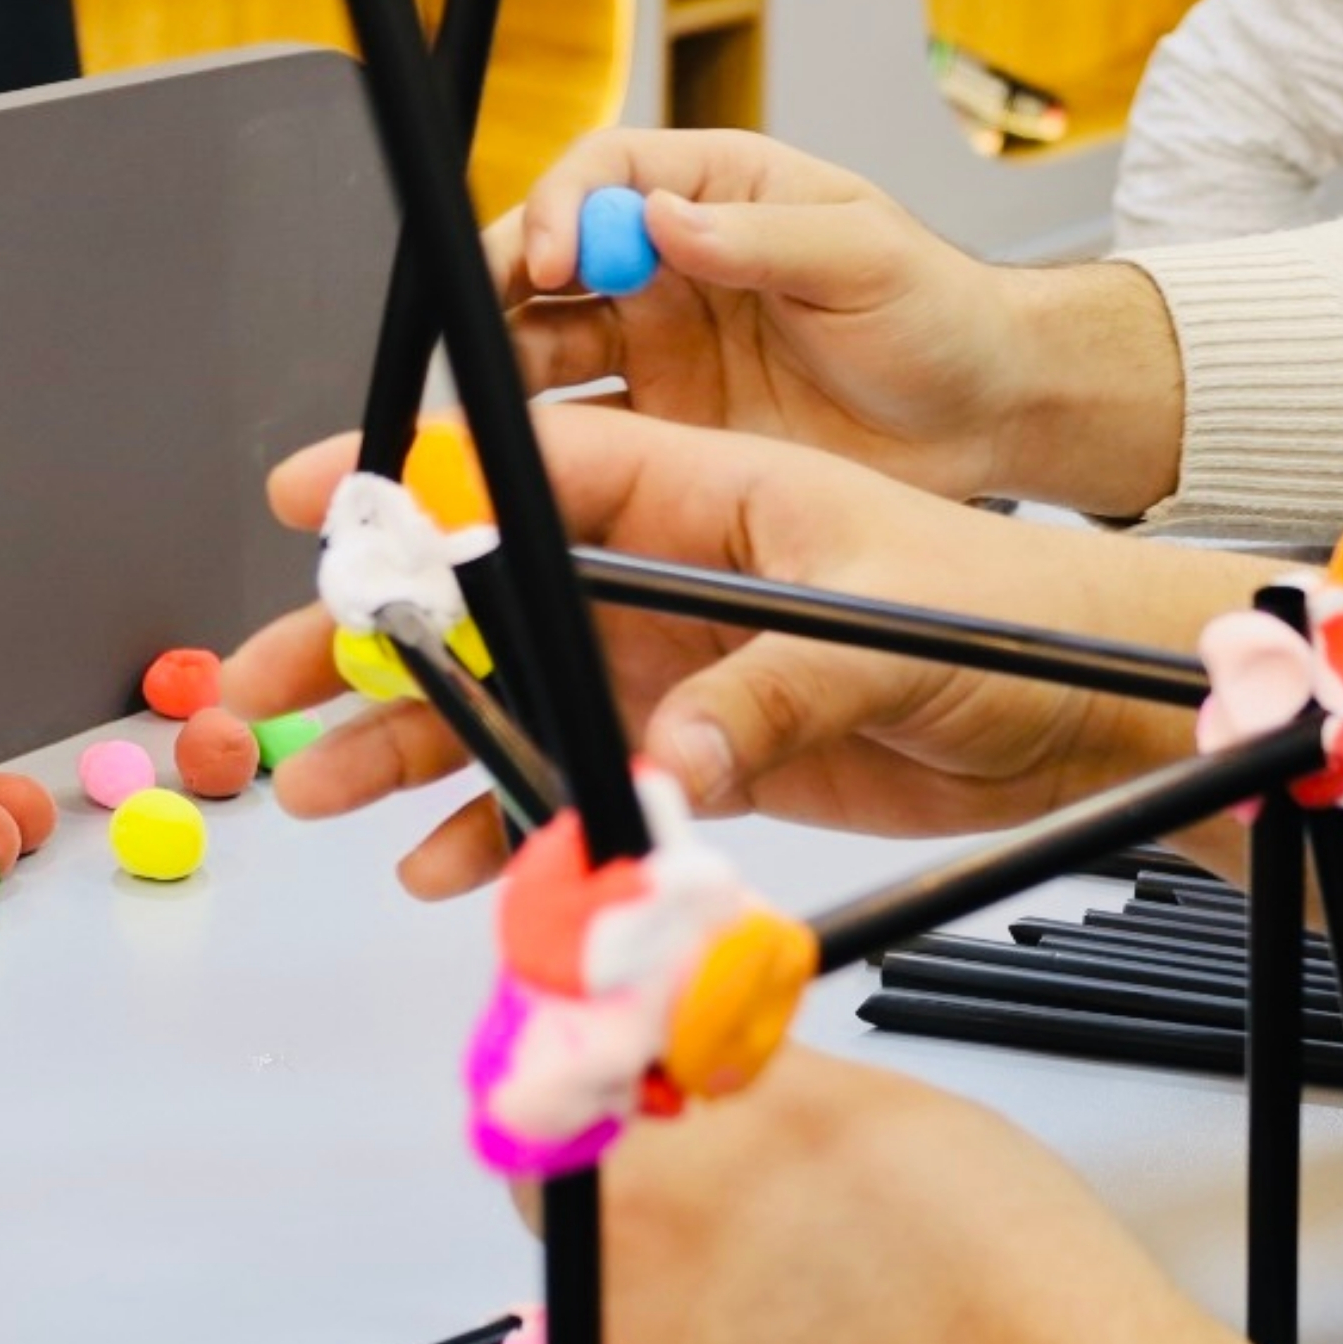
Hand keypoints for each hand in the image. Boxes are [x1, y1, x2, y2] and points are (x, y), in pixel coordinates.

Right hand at [228, 411, 1265, 896]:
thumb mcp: (882, 629)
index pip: (527, 476)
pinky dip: (508, 830)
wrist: (1089, 713)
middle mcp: (667, 579)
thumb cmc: (1010, 611)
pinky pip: (575, 790)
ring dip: (412, 751)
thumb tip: (664, 765)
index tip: (308, 507)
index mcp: (703, 496)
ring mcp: (674, 670)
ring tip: (316, 795)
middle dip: (362, 646)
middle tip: (253, 687)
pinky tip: (440, 867)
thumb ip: (763, 694)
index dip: (408, 491)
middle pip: (480, 603)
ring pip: (510, 705)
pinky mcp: (698, 757)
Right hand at [493, 130, 1182, 512]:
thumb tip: (662, 218)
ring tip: (488, 405)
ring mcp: (661, 352)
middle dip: (502, 286)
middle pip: (551, 261)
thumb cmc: (939, 314)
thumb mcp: (866, 256)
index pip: (603, 175)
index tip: (555, 258)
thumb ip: (763, 237)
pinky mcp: (668, 432)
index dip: (562, 207)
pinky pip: (585, 434)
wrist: (981, 419)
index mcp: (717, 193)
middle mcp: (670, 266)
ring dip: (506, 368)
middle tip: (474, 327)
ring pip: (547, 348)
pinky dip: (544, 448)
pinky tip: (527, 464)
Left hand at [589, 1046, 1342, 1343]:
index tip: (647, 1095)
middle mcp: (621, 1313)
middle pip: (585, 1226)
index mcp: (659, 1192)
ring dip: (694, 1305)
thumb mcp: (883, 1115)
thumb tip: (682, 1036)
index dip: (607, 1096)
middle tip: (764, 1203)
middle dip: (655, 1202)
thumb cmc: (1018, 1300)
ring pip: (630, 1328)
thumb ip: (747, 1072)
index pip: (551, 1110)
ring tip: (826, 1310)